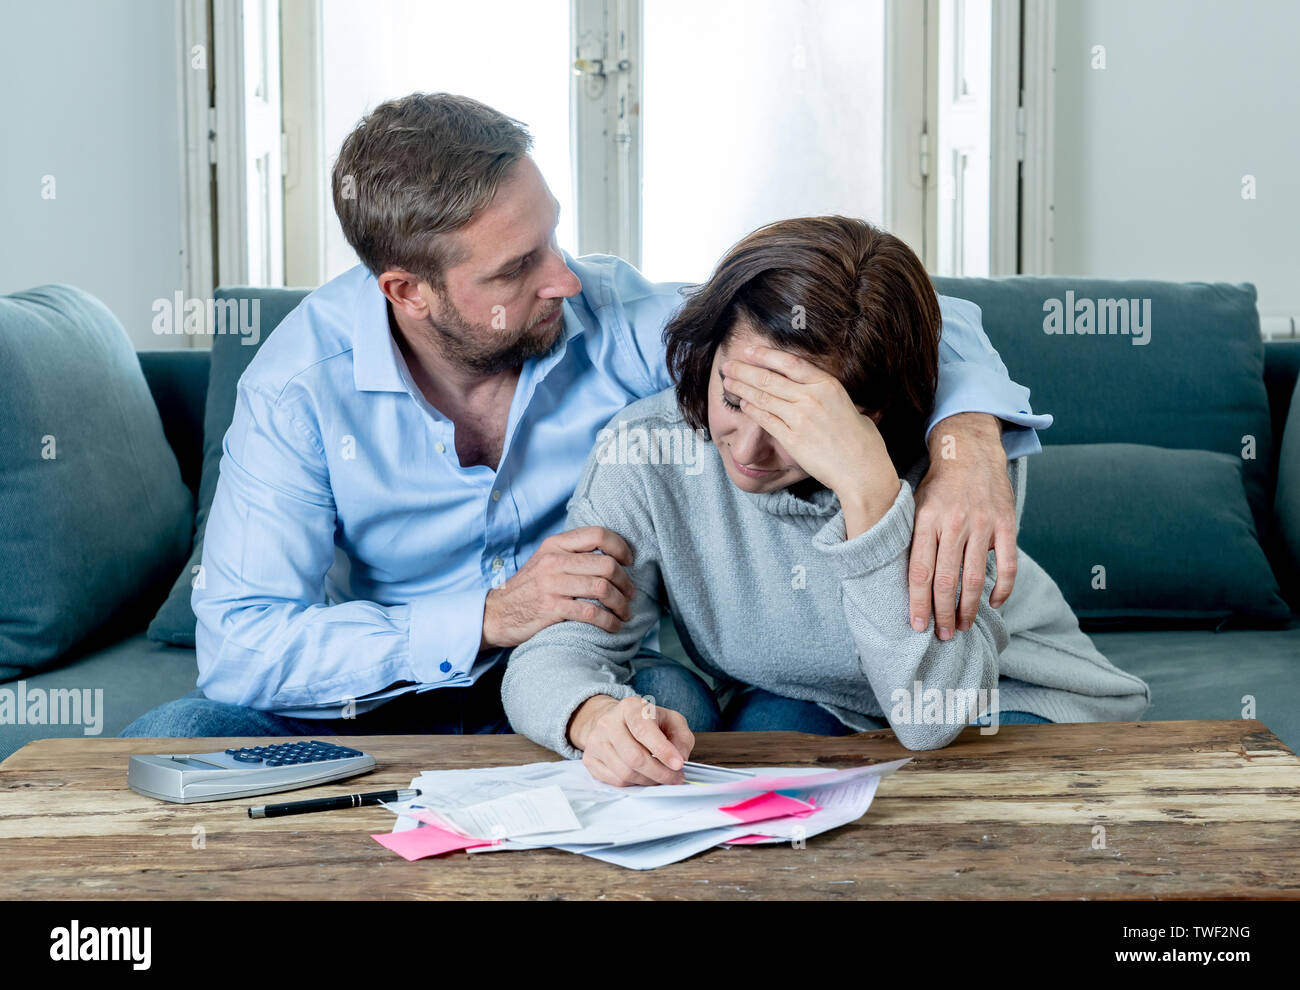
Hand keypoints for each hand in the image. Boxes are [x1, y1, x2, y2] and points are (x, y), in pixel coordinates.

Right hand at [480, 526, 635, 649]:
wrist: (496, 614)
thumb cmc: (528, 589)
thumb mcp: (545, 561)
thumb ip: (572, 554)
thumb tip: (611, 556)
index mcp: (555, 544)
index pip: (598, 534)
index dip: (621, 547)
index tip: (629, 562)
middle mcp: (554, 561)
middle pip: (606, 564)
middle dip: (626, 583)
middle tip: (630, 595)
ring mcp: (552, 585)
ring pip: (602, 588)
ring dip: (621, 604)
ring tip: (625, 612)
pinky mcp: (551, 608)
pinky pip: (591, 613)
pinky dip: (608, 621)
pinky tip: (613, 626)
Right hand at [568, 694, 694, 786]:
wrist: (615, 722)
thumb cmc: (647, 722)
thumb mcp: (671, 720)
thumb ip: (681, 738)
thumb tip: (679, 759)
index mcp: (630, 707)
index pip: (644, 730)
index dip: (663, 750)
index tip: (678, 765)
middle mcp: (608, 722)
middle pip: (634, 757)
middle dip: (659, 773)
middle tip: (675, 778)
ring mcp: (596, 741)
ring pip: (624, 773)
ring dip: (648, 781)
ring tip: (660, 777)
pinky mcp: (590, 759)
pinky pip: (614, 781)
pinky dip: (634, 784)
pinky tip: (643, 777)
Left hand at [720, 344, 899, 525]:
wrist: (862, 470)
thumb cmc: (863, 441)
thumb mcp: (849, 406)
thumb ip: (830, 396)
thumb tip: (822, 392)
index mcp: (828, 385)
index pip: (790, 363)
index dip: (766, 355)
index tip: (749, 351)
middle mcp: (812, 398)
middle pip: (769, 378)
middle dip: (744, 370)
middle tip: (728, 365)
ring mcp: (800, 418)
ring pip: (763, 397)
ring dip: (742, 388)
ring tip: (728, 382)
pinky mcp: (792, 439)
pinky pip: (766, 420)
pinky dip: (752, 410)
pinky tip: (742, 404)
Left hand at [909, 413, 1017, 640]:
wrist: (969, 451)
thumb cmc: (938, 485)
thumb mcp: (915, 506)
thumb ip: (913, 539)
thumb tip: (907, 580)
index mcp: (927, 521)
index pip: (920, 572)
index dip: (919, 603)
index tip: (917, 626)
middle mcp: (954, 524)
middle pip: (947, 581)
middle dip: (943, 613)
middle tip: (942, 635)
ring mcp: (982, 524)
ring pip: (975, 577)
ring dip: (969, 608)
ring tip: (962, 626)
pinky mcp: (1006, 524)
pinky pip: (1008, 564)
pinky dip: (1002, 588)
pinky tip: (994, 603)